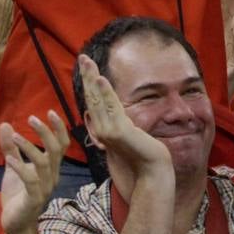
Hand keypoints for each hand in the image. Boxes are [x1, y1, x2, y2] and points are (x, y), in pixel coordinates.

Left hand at [0, 113, 69, 233]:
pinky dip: (21, 167)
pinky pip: (31, 180)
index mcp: (51, 168)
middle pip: (55, 149)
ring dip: (29, 147)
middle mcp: (52, 176)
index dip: (58, 128)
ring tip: (15, 137)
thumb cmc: (17, 195)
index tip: (50, 112)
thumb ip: (12, 148)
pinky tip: (9, 159)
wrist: (15, 225)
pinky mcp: (33, 199)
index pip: (62, 144)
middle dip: (45, 132)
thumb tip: (6, 124)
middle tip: (31, 119)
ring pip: (43, 162)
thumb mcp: (13, 168)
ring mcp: (45, 188)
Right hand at [78, 54, 170, 174]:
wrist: (151, 175)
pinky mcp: (117, 132)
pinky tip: (100, 79)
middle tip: (82, 57)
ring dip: (92, 79)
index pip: (94, 102)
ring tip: (87, 62)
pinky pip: (110, 107)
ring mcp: (108, 131)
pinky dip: (105, 92)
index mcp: (104, 130)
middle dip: (87, 77)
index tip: (87, 67)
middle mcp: (102, 130)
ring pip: (97, 100)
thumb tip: (108, 115)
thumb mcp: (127, 139)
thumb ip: (116, 127)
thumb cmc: (142, 161)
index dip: (89, 85)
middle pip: (92, 98)